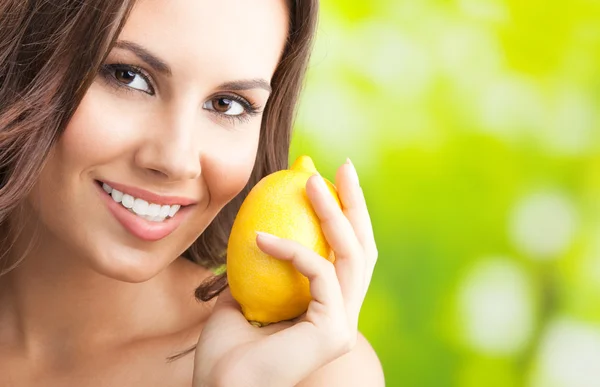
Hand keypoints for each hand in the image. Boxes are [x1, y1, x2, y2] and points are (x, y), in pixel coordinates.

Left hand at [192, 159, 377, 386]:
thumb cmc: (226, 351)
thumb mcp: (244, 294)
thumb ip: (259, 267)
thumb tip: (260, 225)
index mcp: (328, 307)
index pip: (348, 255)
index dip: (346, 215)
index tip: (332, 178)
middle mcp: (343, 315)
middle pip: (363, 250)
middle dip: (355, 204)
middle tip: (343, 167)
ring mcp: (343, 324)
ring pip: (353, 256)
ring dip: (334, 212)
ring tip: (310, 180)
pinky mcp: (334, 331)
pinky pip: (319, 273)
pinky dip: (291, 250)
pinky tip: (259, 238)